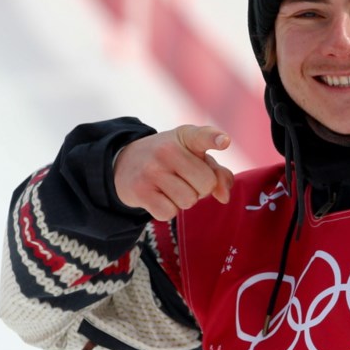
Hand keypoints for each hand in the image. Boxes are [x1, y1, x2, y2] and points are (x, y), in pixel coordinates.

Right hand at [113, 125, 234, 220]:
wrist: (125, 163)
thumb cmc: (172, 162)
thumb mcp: (195, 157)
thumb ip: (218, 173)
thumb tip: (224, 197)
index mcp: (186, 136)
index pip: (202, 136)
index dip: (214, 139)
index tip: (224, 142)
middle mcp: (167, 149)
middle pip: (206, 184)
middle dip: (201, 188)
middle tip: (185, 180)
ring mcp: (152, 169)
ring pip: (189, 201)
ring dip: (184, 200)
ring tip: (171, 187)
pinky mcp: (140, 190)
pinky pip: (169, 213)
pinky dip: (168, 210)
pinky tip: (158, 196)